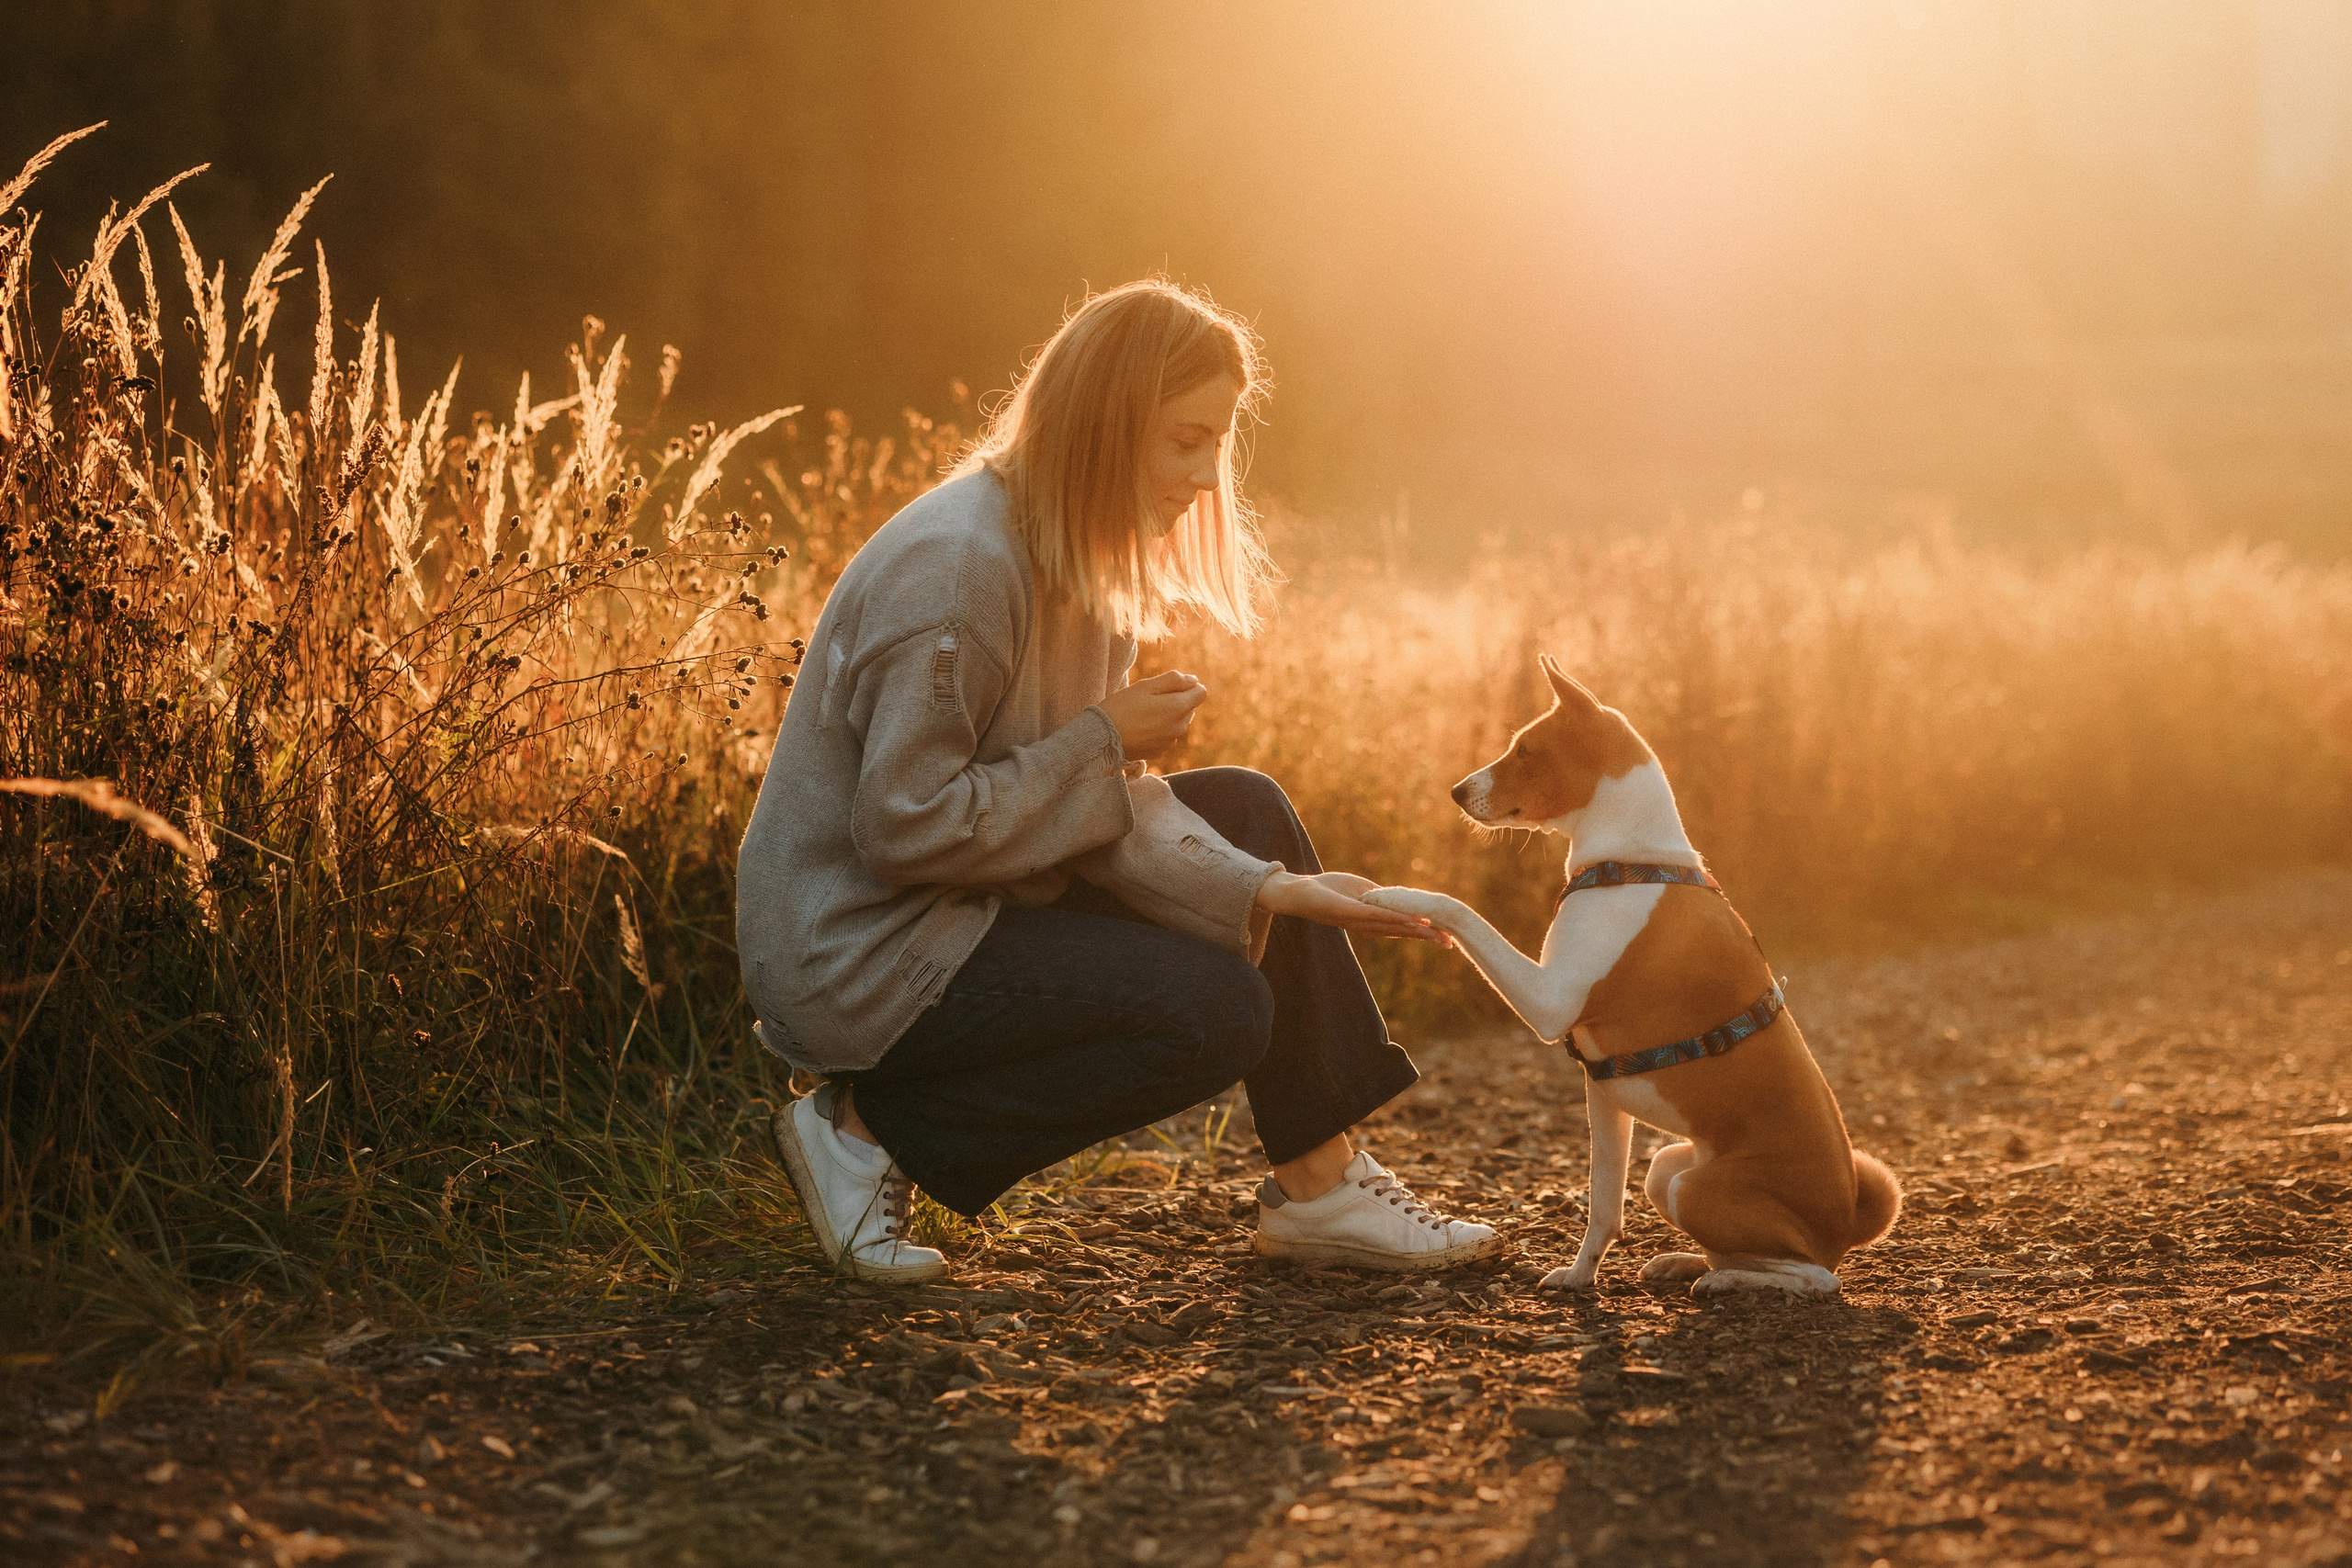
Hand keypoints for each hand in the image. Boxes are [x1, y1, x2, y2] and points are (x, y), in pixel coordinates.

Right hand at [1097, 670, 1207, 760]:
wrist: (1102, 737)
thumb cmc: (1122, 707)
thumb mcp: (1146, 686)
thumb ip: (1173, 680)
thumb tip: (1194, 680)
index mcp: (1178, 708)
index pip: (1201, 692)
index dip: (1187, 685)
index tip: (1168, 686)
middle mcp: (1180, 727)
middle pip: (1189, 707)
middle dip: (1176, 699)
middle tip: (1149, 699)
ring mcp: (1171, 741)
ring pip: (1178, 721)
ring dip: (1167, 715)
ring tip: (1142, 714)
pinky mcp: (1160, 751)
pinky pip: (1167, 735)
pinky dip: (1159, 729)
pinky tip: (1140, 728)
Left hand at [1256, 870, 1450, 942]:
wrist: (1299, 892)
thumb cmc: (1328, 890)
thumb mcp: (1361, 890)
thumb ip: (1380, 896)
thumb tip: (1397, 899)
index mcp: (1371, 920)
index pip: (1402, 928)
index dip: (1424, 932)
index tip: (1446, 937)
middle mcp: (1366, 925)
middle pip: (1401, 933)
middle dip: (1426, 938)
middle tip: (1449, 943)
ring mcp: (1357, 920)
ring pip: (1391, 926)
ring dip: (1414, 930)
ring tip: (1435, 934)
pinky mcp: (1347, 911)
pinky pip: (1374, 915)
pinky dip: (1392, 918)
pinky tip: (1408, 921)